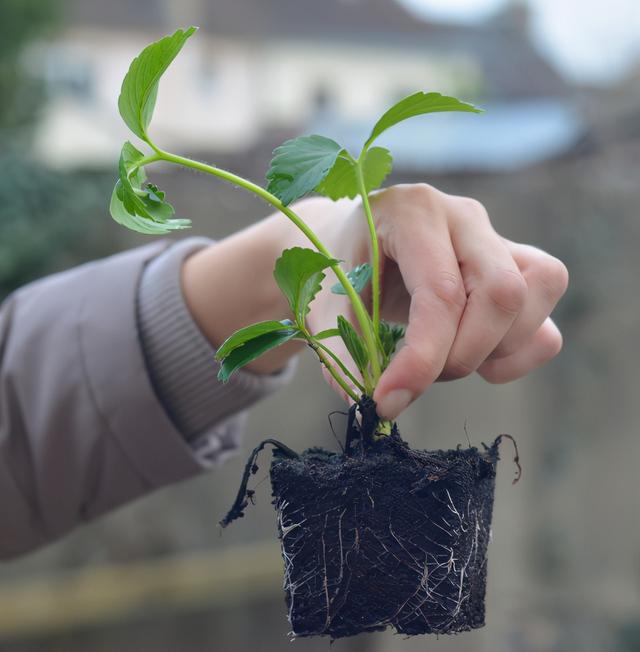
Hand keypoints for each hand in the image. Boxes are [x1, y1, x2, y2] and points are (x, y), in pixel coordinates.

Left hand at [302, 184, 567, 418]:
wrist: (356, 245)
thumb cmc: (341, 271)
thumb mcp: (326, 303)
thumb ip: (345, 351)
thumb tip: (369, 408)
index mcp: (412, 213)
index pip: (439, 292)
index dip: (422, 358)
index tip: (388, 401)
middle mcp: (463, 217)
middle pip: (503, 292)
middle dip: (463, 354)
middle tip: (421, 376)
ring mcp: (497, 240)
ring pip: (537, 295)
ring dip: (494, 351)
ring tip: (445, 361)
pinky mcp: (517, 270)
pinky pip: (546, 319)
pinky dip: (518, 355)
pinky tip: (478, 360)